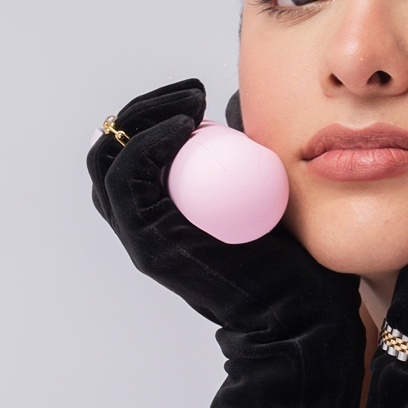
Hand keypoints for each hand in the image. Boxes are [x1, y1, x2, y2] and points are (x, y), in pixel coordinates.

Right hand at [88, 79, 359, 337]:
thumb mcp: (266, 195)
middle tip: (189, 91)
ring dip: (142, 118)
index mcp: (162, 215)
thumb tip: (241, 110)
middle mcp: (141, 226)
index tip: (196, 94)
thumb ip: (245, 158)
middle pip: (111, 152)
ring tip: (189, 102)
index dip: (153, 114)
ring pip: (108, 162)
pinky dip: (147, 144)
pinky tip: (185, 125)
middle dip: (142, 109)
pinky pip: (127, 181)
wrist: (299, 316)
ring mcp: (140, 237)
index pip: (131, 153)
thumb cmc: (294, 264)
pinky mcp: (148, 245)